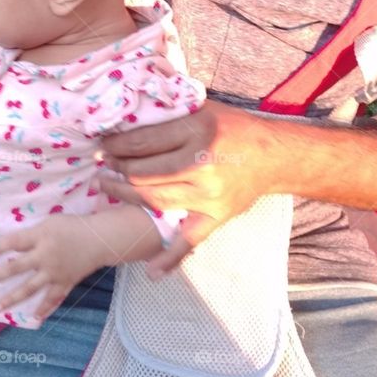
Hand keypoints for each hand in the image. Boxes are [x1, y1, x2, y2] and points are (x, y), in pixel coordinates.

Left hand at [0, 214, 106, 320]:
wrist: (99, 240)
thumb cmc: (72, 227)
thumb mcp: (49, 223)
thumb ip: (30, 234)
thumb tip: (10, 246)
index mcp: (41, 237)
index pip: (15, 242)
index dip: (0, 246)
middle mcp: (45, 256)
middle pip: (16, 267)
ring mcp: (54, 273)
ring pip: (30, 288)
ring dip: (13, 298)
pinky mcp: (65, 283)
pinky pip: (52, 299)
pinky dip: (44, 309)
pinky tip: (33, 318)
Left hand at [99, 101, 281, 274]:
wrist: (274, 156)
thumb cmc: (234, 127)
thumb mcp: (202, 106)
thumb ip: (170, 108)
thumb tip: (131, 106)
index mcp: (196, 132)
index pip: (144, 142)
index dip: (118, 145)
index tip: (104, 144)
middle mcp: (201, 164)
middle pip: (144, 172)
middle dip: (117, 169)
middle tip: (102, 165)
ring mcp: (209, 195)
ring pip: (154, 200)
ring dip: (125, 196)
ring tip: (107, 188)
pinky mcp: (217, 216)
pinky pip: (190, 240)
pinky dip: (169, 257)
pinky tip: (150, 270)